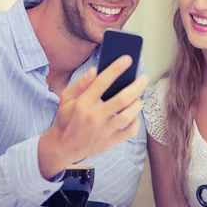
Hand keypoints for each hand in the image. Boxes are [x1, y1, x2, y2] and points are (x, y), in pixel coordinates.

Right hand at [38, 55, 146, 178]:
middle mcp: (95, 116)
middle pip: (122, 98)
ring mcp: (103, 130)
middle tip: (144, 78)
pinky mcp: (109, 142)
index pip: (103, 81)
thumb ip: (81, 83)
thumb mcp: (66, 98)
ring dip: (137, 104)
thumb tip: (95, 70)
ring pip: (128, 115)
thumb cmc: (66, 118)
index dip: (116, 68)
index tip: (128, 59)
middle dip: (137, 86)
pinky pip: (129, 132)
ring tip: (139, 97)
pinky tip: (134, 116)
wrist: (63, 147)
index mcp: (83, 103)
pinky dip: (136, 123)